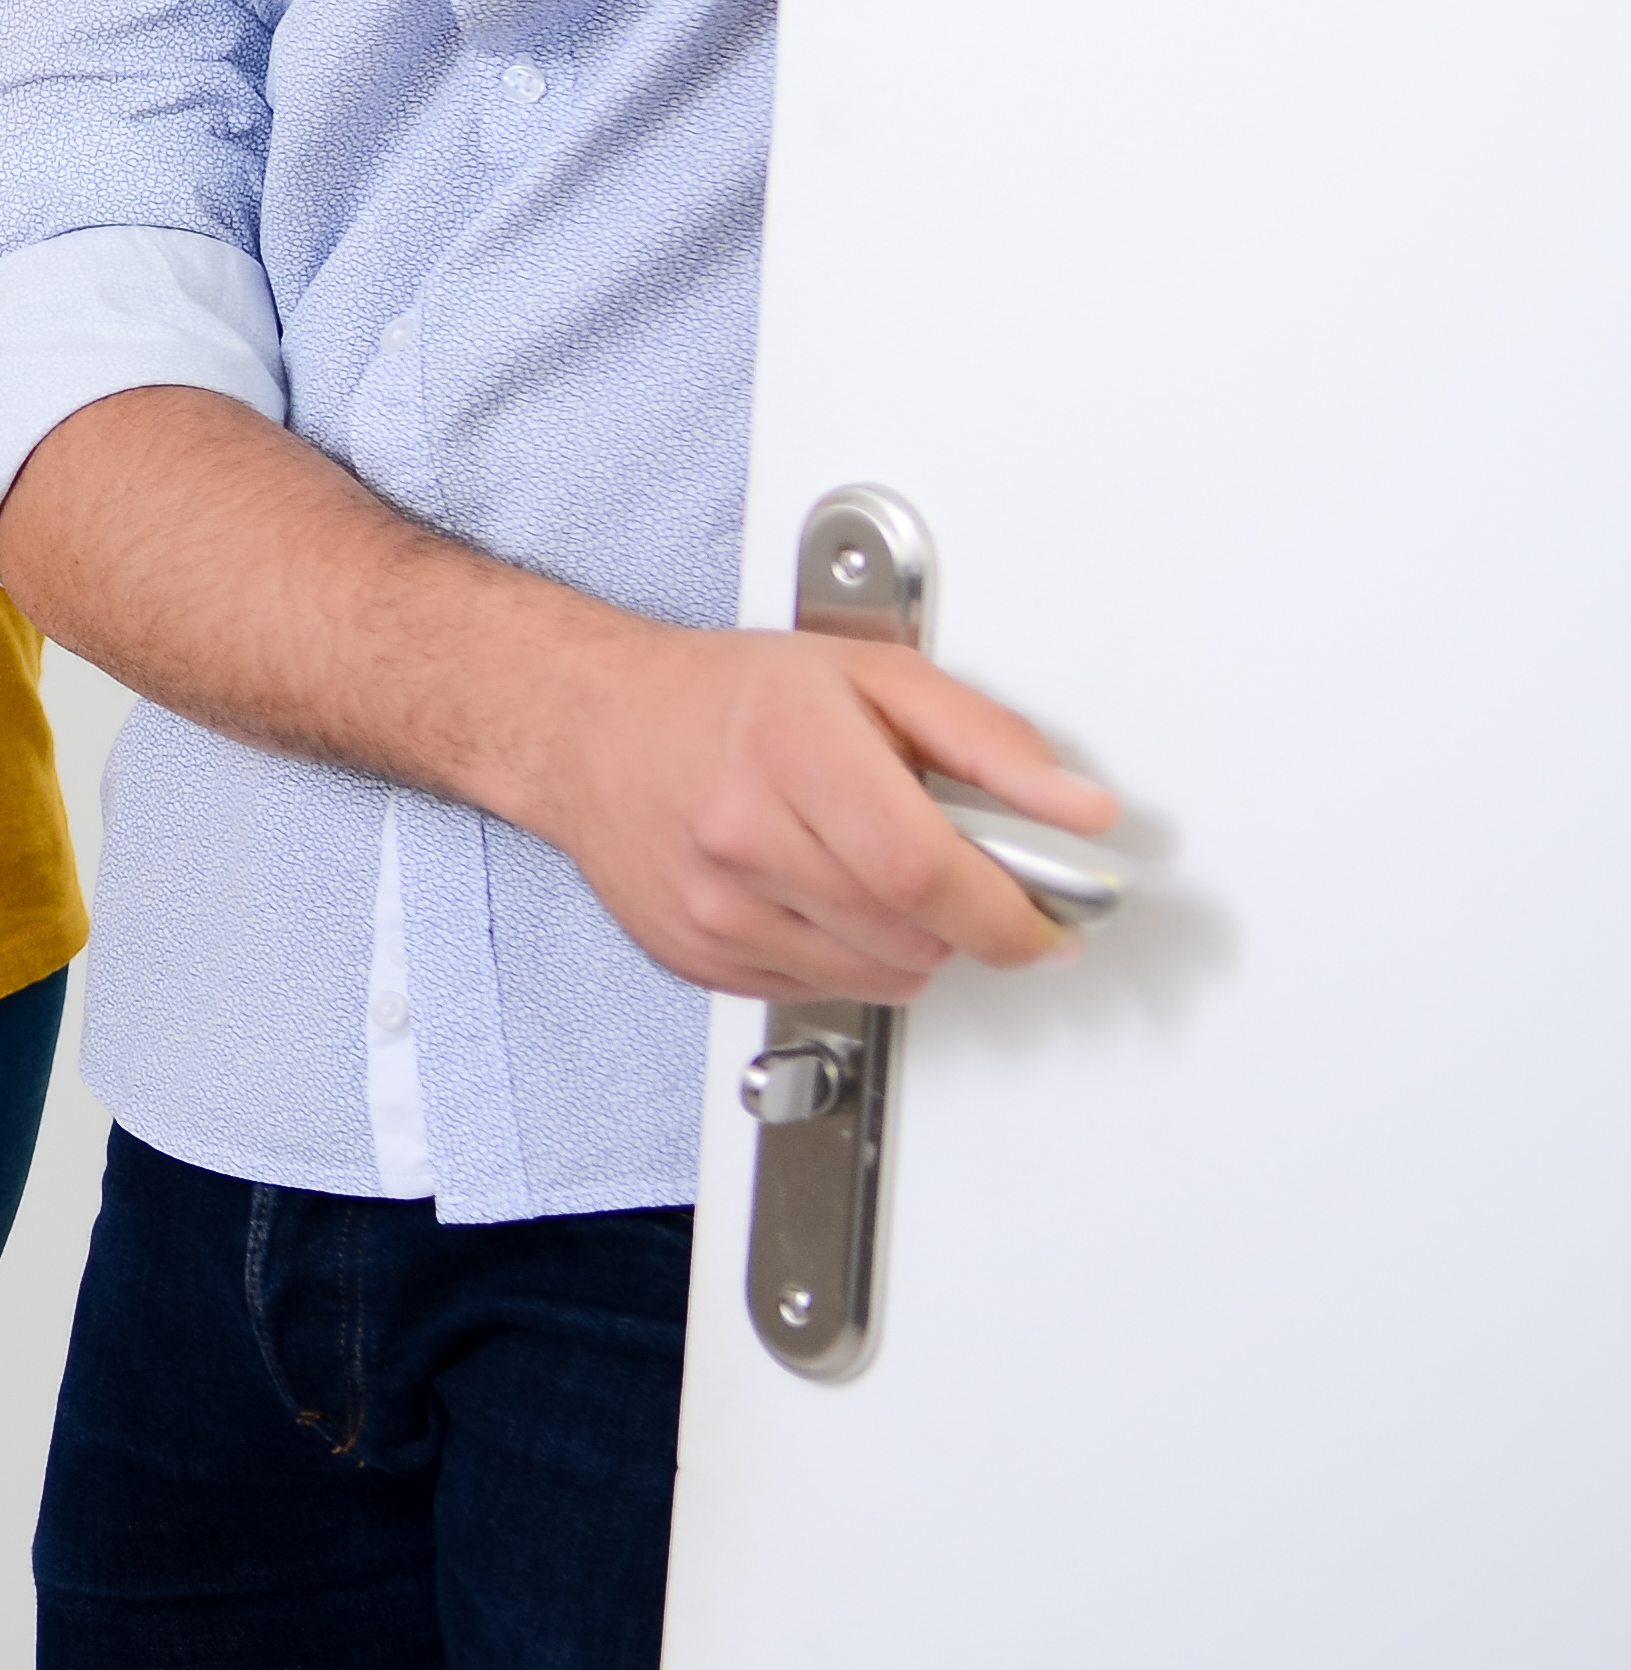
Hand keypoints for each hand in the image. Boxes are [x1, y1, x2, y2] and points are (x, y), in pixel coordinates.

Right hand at [497, 616, 1120, 1002]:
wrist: (589, 725)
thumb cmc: (726, 697)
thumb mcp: (874, 677)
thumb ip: (992, 743)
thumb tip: (1080, 811)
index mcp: (794, 751)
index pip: (926, 873)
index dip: (1011, 916)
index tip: (1052, 924)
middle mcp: (743, 836)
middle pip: (912, 937)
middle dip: (966, 922)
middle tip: (956, 872)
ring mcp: (714, 907)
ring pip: (878, 977)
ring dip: (909, 942)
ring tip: (874, 872)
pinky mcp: (698, 956)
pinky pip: (822, 991)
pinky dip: (846, 957)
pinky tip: (817, 895)